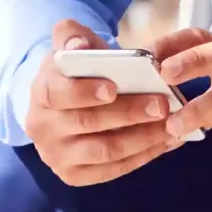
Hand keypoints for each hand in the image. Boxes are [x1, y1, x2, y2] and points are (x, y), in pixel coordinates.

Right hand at [25, 20, 178, 186]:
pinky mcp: (75, 176)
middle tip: (162, 104)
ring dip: (142, 138)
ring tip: (171, 124)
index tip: (114, 87)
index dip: (84, 91)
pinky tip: (166, 141)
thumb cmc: (77, 69)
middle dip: (128, 114)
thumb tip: (79, 46)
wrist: (70, 100)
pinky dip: (143, 156)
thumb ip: (72, 35)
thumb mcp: (72, 44)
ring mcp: (58, 156)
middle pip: (87, 123)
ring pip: (104, 151)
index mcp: (41, 92)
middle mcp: (42, 128)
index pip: (57, 94)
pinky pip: (113, 169)